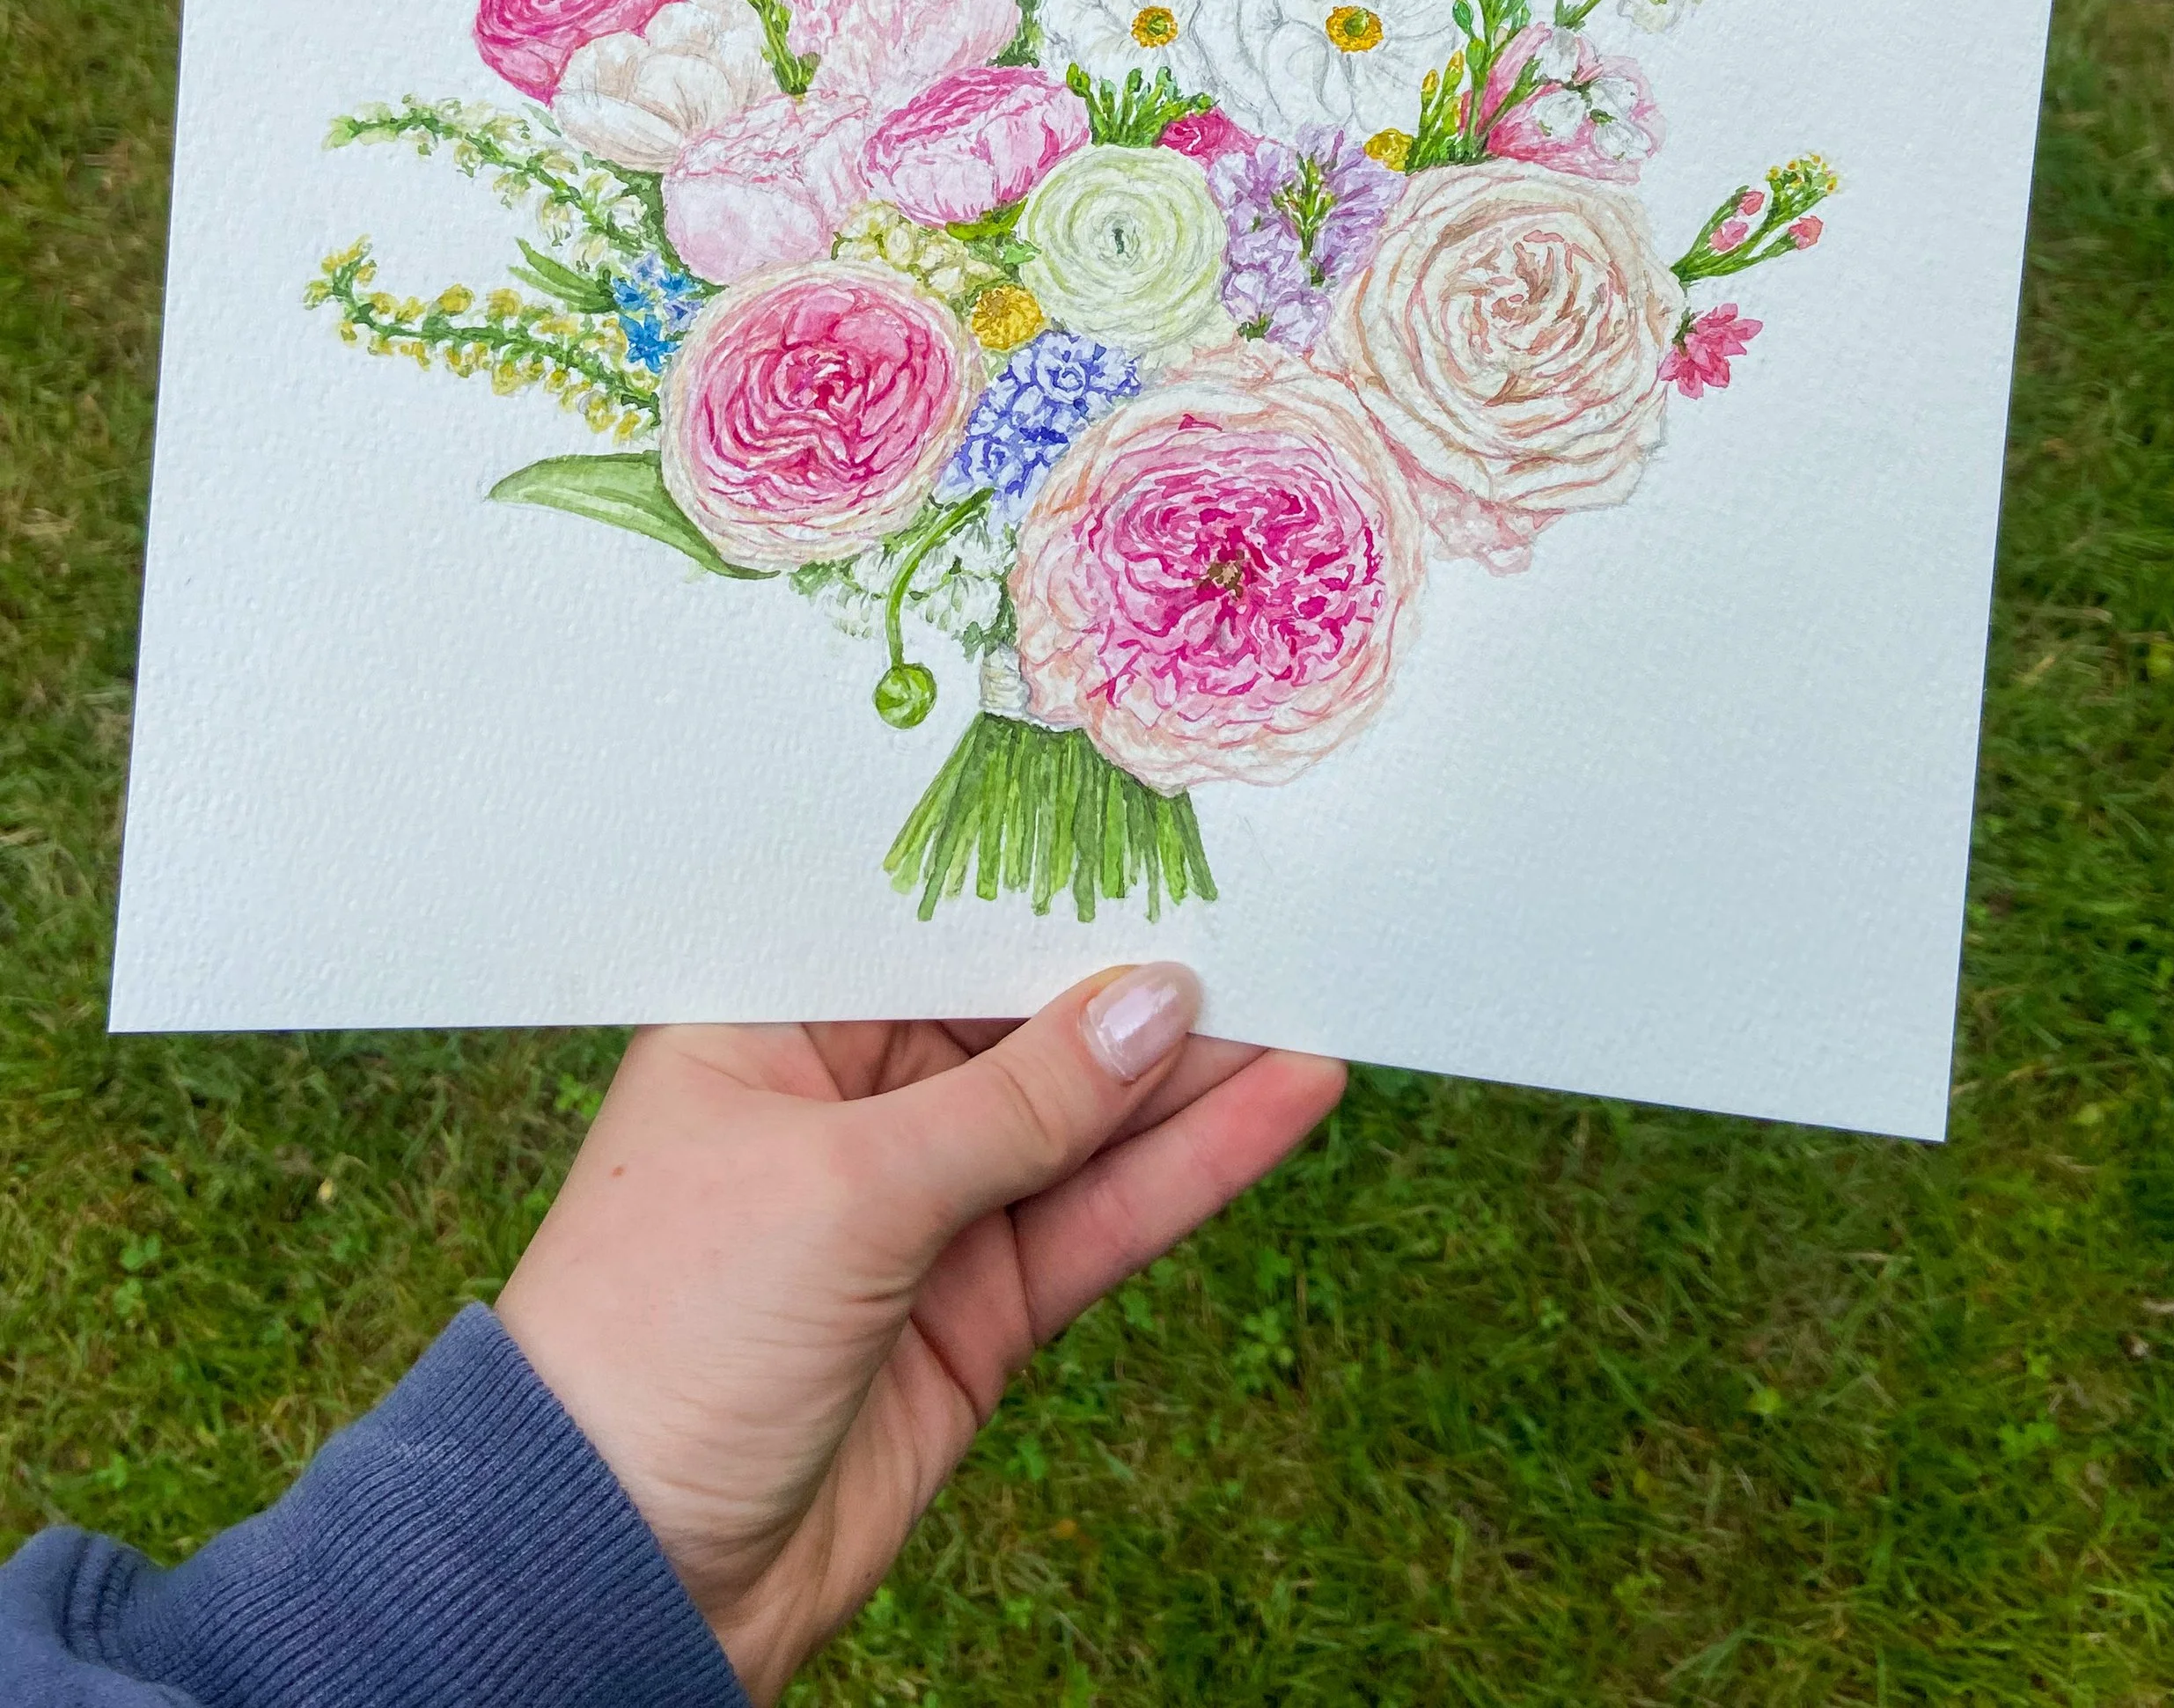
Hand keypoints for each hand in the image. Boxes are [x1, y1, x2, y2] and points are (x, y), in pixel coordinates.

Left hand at [495, 967, 1343, 1702]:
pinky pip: (1101, 1217)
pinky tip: (1282, 1103)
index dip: (1037, 890)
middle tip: (1273, 905)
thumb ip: (1017, 1102)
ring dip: (1193, 1071)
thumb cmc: (664, 1337)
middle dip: (1134, 974)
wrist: (618, 1575)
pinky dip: (1192, 1167)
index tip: (1154, 835)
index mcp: (768, 1028)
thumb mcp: (844, 1189)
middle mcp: (846, 1103)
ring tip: (1318, 990)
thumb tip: (1158, 1003)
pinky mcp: (977, 1308)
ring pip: (1082, 1119)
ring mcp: (918, 1208)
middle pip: (1019, 1020)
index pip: (925, 931)